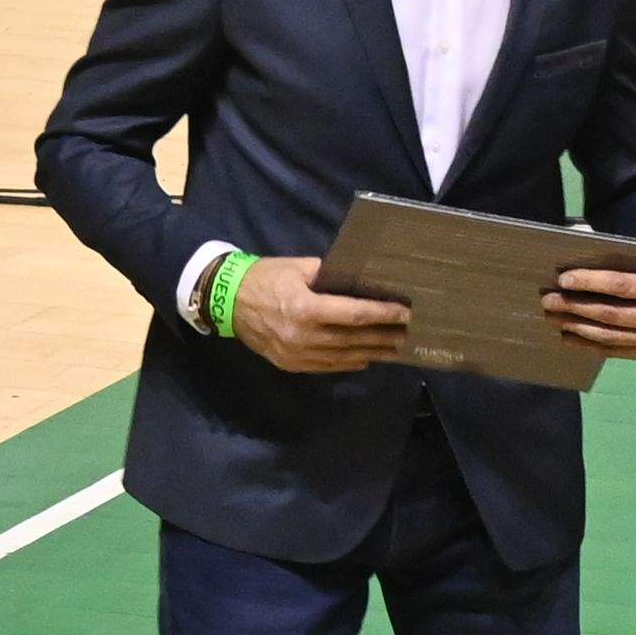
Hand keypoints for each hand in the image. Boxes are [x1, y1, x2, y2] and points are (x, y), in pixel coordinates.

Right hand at [228, 253, 409, 374]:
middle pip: (353, 339)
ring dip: (371, 353)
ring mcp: (296, 354)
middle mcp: (303, 336)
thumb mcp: (300, 268)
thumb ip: (331, 277)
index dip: (383, 314)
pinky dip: (348, 363)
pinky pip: (326, 366)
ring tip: (394, 349)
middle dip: (383, 336)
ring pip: (343, 357)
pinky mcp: (290, 364)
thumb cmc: (266, 278)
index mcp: (306, 308)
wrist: (227, 302)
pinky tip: (365, 359)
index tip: (405, 313)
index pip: (354, 314)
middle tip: (407, 333)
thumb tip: (362, 283)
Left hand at [545, 259, 635, 359]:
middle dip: (575, 306)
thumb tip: (582, 260)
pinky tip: (568, 337)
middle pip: (610, 313)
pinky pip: (613, 351)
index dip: (590, 282)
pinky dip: (588, 345)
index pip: (621, 286)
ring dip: (576, 326)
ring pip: (608, 335)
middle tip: (549, 300)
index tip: (564, 279)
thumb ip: (627, 266)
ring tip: (553, 318)